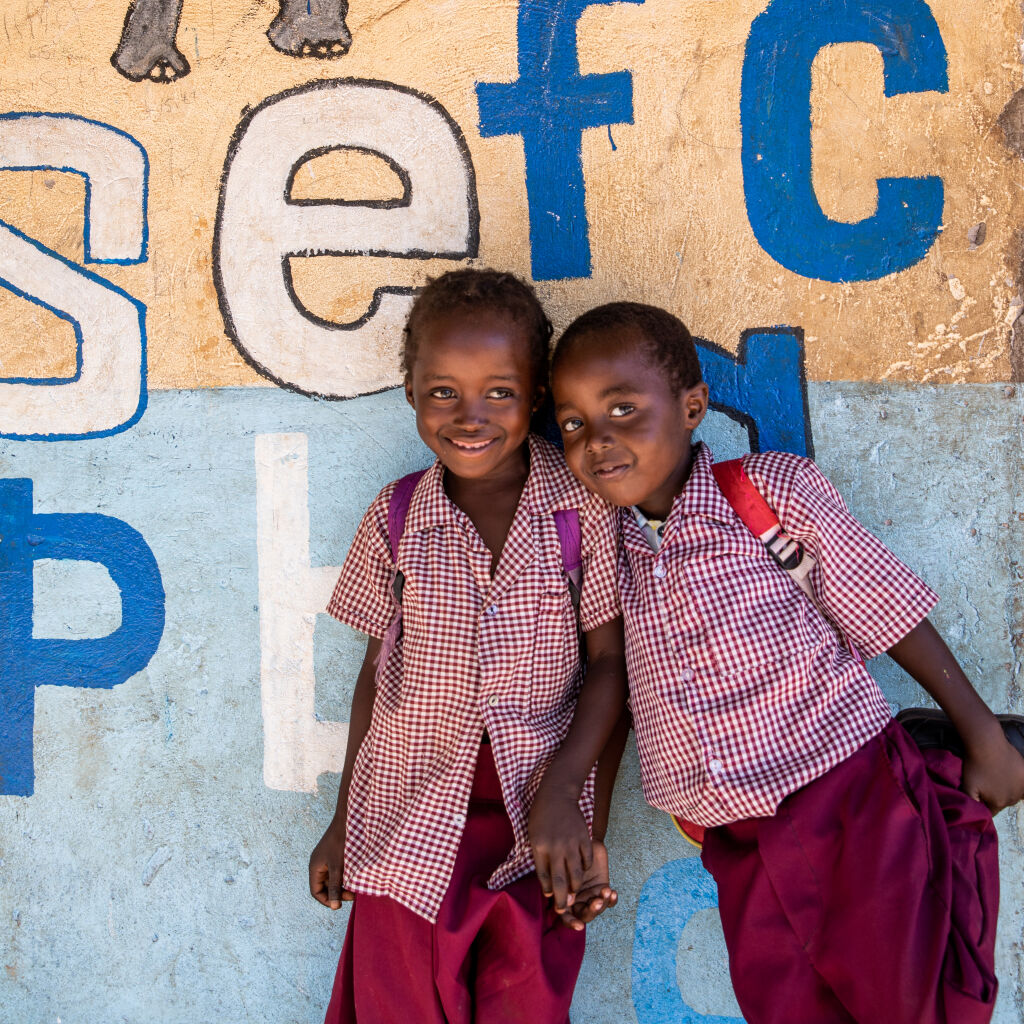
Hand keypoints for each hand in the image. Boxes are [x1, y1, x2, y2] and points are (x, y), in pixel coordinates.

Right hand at [308, 819, 354, 908]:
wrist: (348, 820)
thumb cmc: (341, 843)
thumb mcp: (338, 867)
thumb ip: (335, 887)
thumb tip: (334, 907)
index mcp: (314, 868)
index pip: (316, 892)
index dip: (327, 900)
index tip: (341, 903)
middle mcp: (318, 864)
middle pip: (324, 886)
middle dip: (337, 893)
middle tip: (352, 895)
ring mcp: (325, 859)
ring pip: (331, 879)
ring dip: (342, 885)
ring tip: (355, 887)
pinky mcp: (333, 855)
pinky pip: (336, 870)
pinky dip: (344, 876)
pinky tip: (355, 877)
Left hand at [529, 789, 591, 914]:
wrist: (557, 794)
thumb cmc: (541, 816)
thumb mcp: (533, 835)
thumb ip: (539, 856)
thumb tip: (546, 881)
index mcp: (539, 847)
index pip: (544, 877)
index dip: (548, 890)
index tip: (550, 897)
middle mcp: (555, 848)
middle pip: (559, 881)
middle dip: (561, 899)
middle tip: (563, 909)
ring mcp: (571, 843)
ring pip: (575, 874)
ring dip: (575, 886)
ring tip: (574, 891)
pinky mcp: (583, 838)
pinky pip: (586, 860)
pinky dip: (585, 868)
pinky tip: (582, 869)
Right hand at [560, 840, 616, 930]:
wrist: (583, 838)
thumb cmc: (568, 850)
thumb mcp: (565, 864)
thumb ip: (566, 880)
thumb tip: (568, 898)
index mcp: (564, 896)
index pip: (566, 916)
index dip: (571, 923)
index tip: (579, 925)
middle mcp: (577, 899)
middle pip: (584, 915)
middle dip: (592, 912)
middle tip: (597, 902)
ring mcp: (591, 894)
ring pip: (597, 908)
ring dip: (603, 903)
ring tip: (606, 891)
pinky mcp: (602, 889)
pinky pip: (609, 901)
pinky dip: (611, 900)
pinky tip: (612, 893)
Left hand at [962, 735, 1023, 813]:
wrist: (987, 745)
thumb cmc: (974, 765)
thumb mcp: (967, 786)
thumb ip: (972, 802)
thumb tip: (978, 814)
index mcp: (998, 802)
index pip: (992, 811)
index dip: (984, 804)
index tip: (979, 794)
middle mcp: (1013, 798)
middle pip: (1003, 802)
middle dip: (995, 796)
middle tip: (986, 782)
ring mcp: (1021, 786)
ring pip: (1014, 793)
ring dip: (1006, 788)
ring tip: (995, 775)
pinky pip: (1022, 784)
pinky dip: (1016, 781)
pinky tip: (1008, 774)